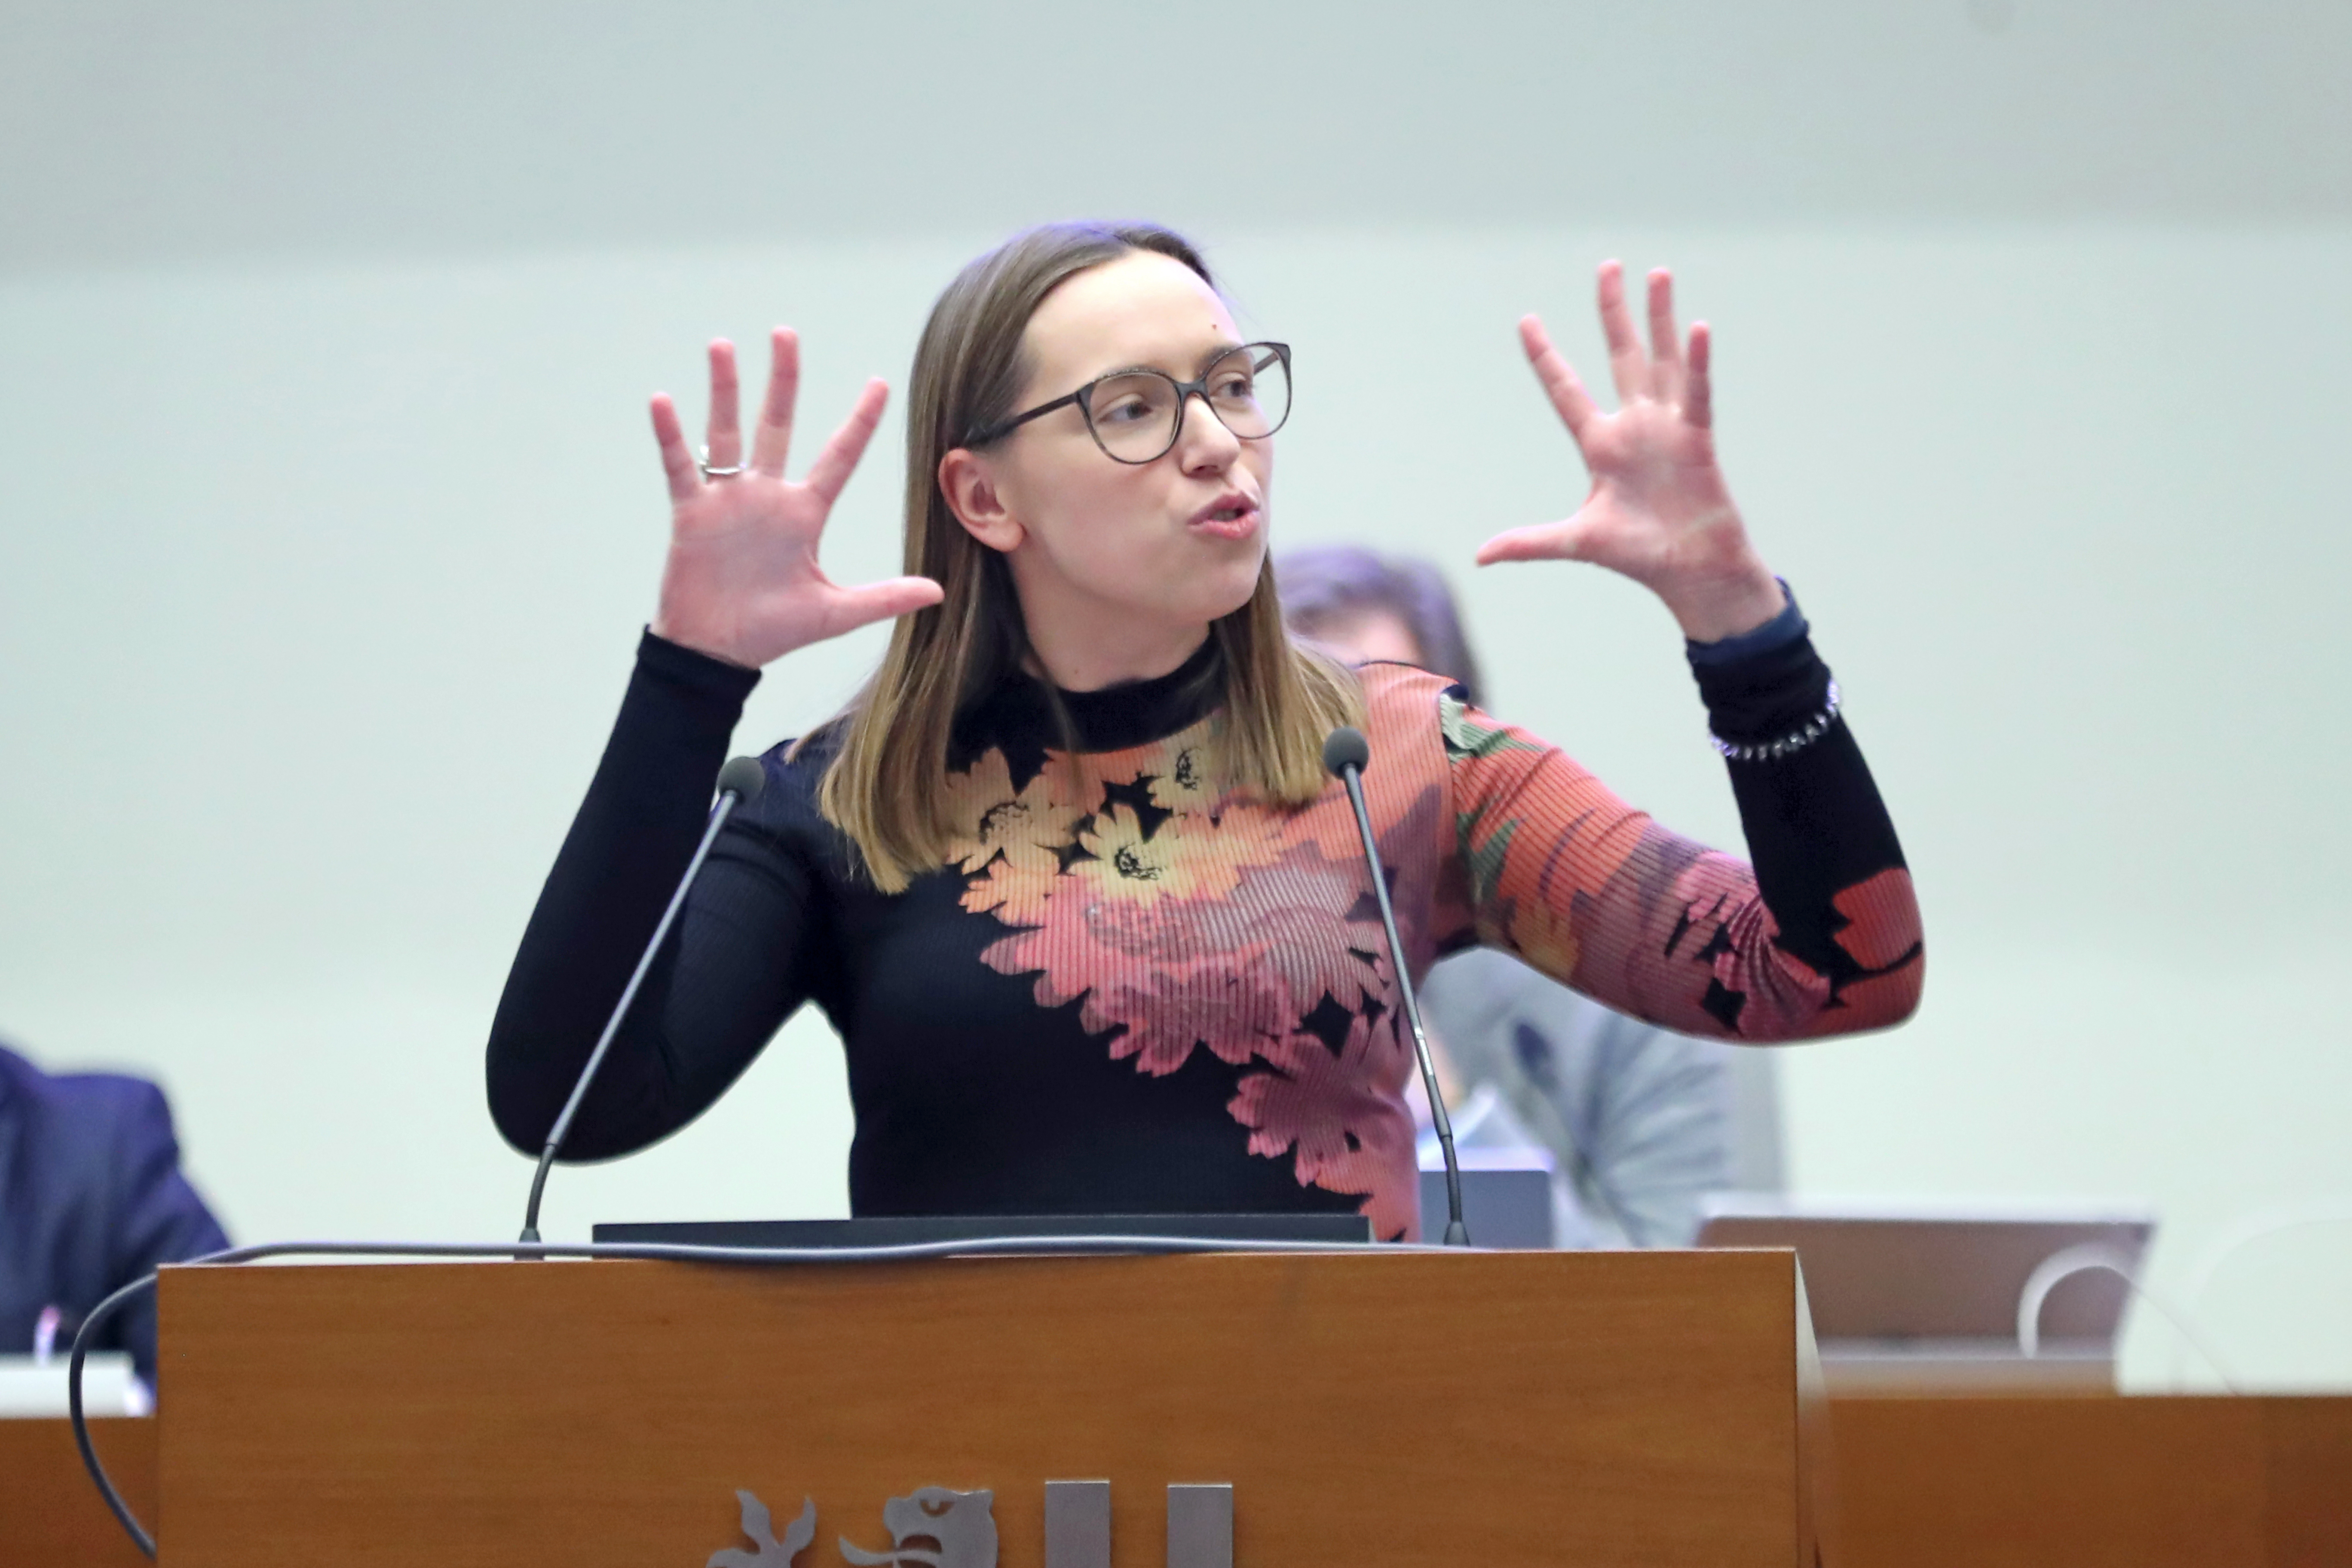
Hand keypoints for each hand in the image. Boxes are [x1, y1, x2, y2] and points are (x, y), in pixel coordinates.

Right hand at [648, 329, 941, 667]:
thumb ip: (883, 598)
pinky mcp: (692, 514)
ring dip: (725, 390)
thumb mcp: (834, 613)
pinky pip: (680, 467)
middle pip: (777, 425)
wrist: (718, 652)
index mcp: (804, 514)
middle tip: (785, 333)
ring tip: (724, 346)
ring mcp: (727, 501)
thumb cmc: (772, 631)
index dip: (858, 422)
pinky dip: (670, 436)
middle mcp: (767, 497)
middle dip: (783, 380)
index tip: (879, 383)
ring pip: (727, 433)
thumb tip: (938, 592)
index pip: (839, 457)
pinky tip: (663, 401)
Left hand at [1476, 262, 1783, 642]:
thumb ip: (1529, 542)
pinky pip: (1696, 393)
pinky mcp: (1697, 438)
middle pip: (1619, 355)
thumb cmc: (1639, 555)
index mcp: (1599, 445)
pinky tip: (1698, 328)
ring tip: (1656, 273)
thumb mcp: (1575, 543)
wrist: (1690, 573)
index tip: (1526, 320)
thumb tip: (1478, 556)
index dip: (1545, 357)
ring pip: (1661, 359)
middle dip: (1613, 312)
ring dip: (1659, 317)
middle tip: (1607, 266)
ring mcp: (1667, 427)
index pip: (1565, 390)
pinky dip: (1697, 363)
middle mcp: (1633, 425)